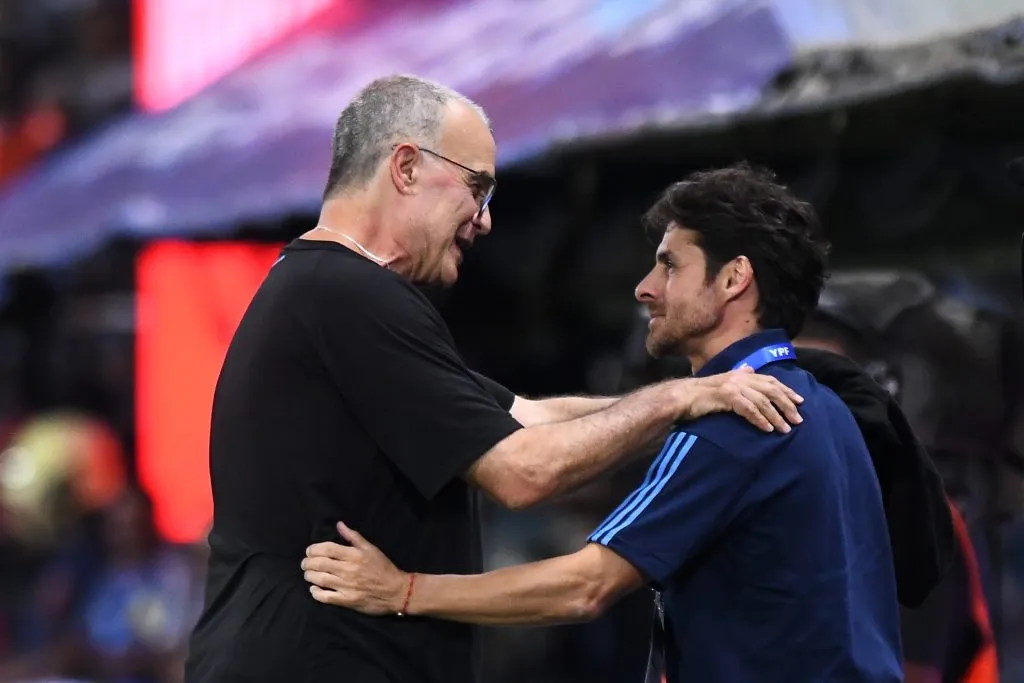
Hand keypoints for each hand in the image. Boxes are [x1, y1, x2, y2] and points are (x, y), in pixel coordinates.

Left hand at [301, 522, 408, 614]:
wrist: (395, 591)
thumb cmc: (383, 567)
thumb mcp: (371, 548)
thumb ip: (353, 536)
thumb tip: (339, 524)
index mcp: (354, 555)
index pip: (327, 549)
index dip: (314, 549)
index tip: (309, 551)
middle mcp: (348, 570)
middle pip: (320, 564)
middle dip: (308, 562)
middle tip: (305, 563)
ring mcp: (346, 586)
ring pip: (320, 579)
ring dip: (309, 576)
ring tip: (307, 574)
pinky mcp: (347, 600)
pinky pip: (326, 597)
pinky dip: (316, 593)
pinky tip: (314, 589)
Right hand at [680, 367, 803, 431]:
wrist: (683, 397)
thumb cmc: (703, 393)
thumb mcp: (724, 381)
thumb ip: (739, 375)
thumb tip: (750, 369)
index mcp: (742, 374)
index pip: (770, 381)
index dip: (787, 390)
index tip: (800, 402)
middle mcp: (740, 377)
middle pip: (770, 390)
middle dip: (786, 405)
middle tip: (798, 419)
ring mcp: (734, 386)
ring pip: (762, 401)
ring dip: (776, 416)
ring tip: (786, 429)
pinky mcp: (727, 396)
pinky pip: (749, 409)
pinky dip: (760, 419)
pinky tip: (768, 429)